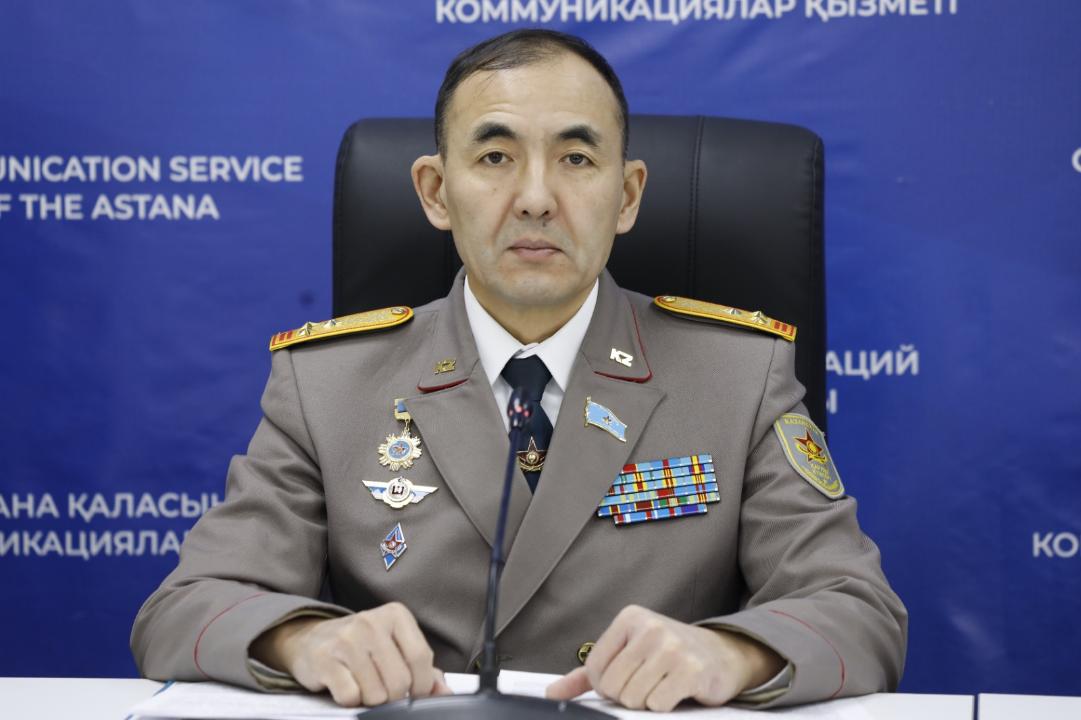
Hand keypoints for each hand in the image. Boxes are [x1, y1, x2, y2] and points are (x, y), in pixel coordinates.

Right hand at [249, 602, 451, 706]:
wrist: (311, 640)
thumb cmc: (361, 646)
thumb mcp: (394, 647)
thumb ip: (423, 668)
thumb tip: (444, 691)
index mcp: (395, 615)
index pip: (422, 657)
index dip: (422, 685)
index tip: (414, 692)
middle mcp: (371, 622)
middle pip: (400, 681)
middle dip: (393, 695)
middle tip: (381, 687)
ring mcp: (346, 639)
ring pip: (376, 693)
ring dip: (371, 699)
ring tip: (362, 684)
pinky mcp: (324, 659)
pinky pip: (350, 696)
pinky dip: (350, 700)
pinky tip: (345, 685)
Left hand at [546, 605, 783, 711]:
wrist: (721, 655)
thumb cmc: (668, 655)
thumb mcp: (627, 655)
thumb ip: (588, 674)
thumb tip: (552, 693)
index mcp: (630, 619)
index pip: (596, 669)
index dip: (607, 686)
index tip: (627, 679)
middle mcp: (650, 628)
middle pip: (614, 687)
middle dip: (628, 696)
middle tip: (648, 684)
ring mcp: (672, 647)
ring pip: (634, 698)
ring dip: (647, 702)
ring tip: (663, 685)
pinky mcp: (691, 670)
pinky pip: (658, 704)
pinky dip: (665, 706)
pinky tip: (677, 692)